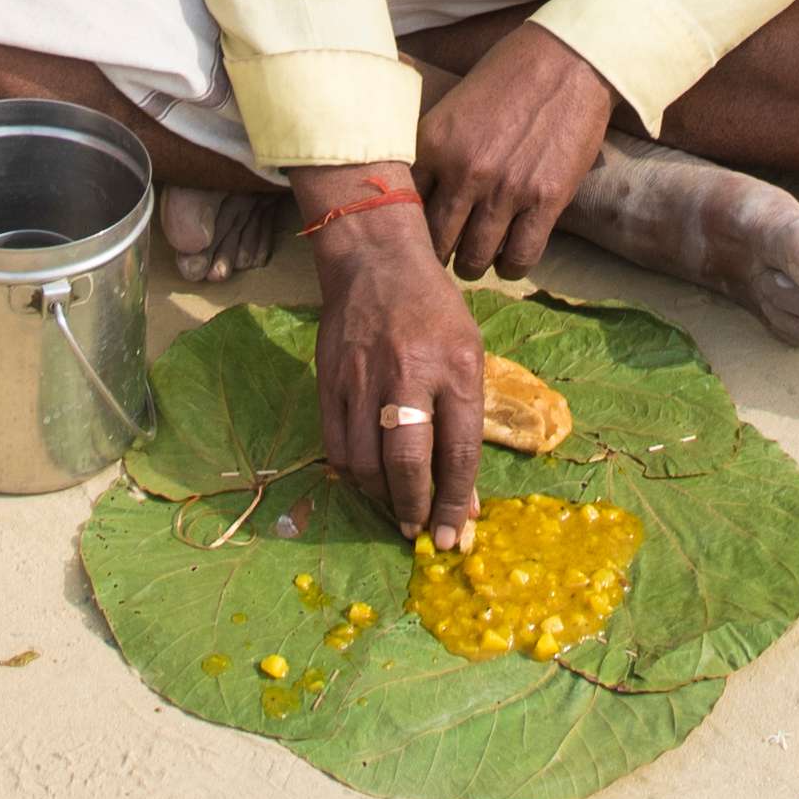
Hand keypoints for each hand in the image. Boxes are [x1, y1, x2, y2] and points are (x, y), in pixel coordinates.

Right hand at [306, 194, 493, 543]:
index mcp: (456, 366)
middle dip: (415, 508)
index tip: (452, 535)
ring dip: (381, 498)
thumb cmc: (434, 311)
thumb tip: (463, 497)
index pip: (459, 450)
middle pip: (408, 462)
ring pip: (366, 462)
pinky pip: (337, 446)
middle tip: (418, 532)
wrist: (375, 263)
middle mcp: (409, 374)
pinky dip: (352, 475)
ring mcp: (363, 378)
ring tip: (395, 509)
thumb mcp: (468, 354)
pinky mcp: (330, 381)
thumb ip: (466, 423)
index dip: (455, 500)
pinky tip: (366, 481)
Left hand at [416, 18, 616, 287]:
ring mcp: (506, 189)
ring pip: (475, 257)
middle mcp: (465, 171)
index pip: (404, 207)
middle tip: (444, 254)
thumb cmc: (508, 76)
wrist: (567, 60)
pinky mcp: (546, 200)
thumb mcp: (453, 107)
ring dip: (472, 264)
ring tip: (475, 259)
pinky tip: (509, 258)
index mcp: (434, 144)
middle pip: (436, 241)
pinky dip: (511, 266)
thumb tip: (414, 193)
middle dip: (438, 254)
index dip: (408, 226)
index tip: (413, 234)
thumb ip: (434, 150)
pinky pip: (520, 256)